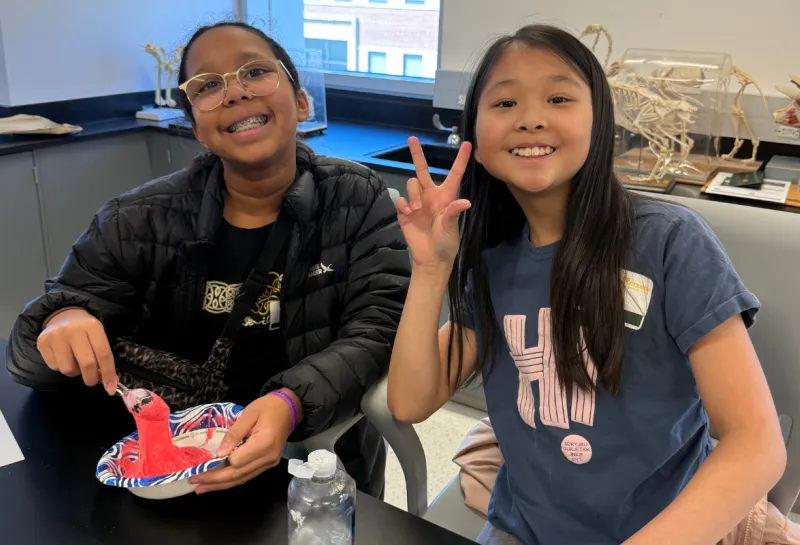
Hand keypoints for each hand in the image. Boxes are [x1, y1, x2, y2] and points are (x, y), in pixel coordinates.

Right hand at [36, 308, 116, 394]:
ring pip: (68, 369)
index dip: (108, 373)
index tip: (111, 388)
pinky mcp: (42, 343)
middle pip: (86, 364)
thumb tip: (109, 381)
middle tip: (92, 380)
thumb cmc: (84, 329)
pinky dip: (61, 367)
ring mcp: (56, 336)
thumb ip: (102, 356)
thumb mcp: (97, 336)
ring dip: (74, 372)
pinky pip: (54, 367)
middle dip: (91, 378)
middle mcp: (73, 330)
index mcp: (92, 327)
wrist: (62, 316)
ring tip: (75, 362)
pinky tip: (63, 357)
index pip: (103, 354)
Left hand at [190, 390, 297, 493]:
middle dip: (215, 480)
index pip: (237, 461)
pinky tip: (218, 483)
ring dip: (221, 485)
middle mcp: (268, 458)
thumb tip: (219, 454)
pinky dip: (231, 480)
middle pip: (238, 475)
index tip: (200, 464)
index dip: (218, 464)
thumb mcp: (249, 413)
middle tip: (194, 481)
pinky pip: (247, 476)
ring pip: (242, 479)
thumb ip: (234, 433)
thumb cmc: (268, 407)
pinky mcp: (267, 464)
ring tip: (201, 488)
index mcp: (264, 443)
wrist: (289, 408)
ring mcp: (269, 463)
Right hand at [395, 137, 471, 267]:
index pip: (454, 174)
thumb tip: (465, 202)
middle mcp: (431, 195)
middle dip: (417, 154)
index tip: (467, 144)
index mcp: (446, 196)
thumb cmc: (446, 242)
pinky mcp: (405, 211)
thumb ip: (454, 212)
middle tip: (412, 139)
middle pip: (422, 170)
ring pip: (411, 184)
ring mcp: (417, 202)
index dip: (461, 159)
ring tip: (418, 210)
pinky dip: (404, 205)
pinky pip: (401, 199)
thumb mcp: (451, 227)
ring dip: (414, 194)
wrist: (431, 258)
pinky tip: (409, 214)